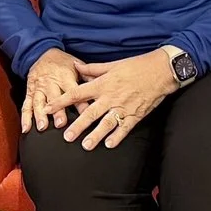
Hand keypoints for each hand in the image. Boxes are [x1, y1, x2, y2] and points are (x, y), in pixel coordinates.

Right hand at [21, 47, 85, 134]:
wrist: (42, 52)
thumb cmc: (62, 62)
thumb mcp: (77, 65)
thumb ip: (87, 76)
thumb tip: (101, 85)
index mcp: (65, 77)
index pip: (74, 92)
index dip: (80, 104)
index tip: (86, 115)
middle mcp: (51, 83)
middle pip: (54, 98)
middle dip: (57, 111)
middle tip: (61, 124)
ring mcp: (39, 88)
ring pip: (39, 102)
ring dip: (40, 115)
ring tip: (42, 127)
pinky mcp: (30, 92)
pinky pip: (26, 105)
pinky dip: (25, 118)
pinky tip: (26, 129)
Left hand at [62, 51, 179, 150]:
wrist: (161, 70)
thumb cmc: (136, 66)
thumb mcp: (112, 64)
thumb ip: (92, 69)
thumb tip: (76, 66)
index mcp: (103, 84)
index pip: (77, 93)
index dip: (61, 101)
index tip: (49, 107)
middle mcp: (111, 97)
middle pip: (90, 113)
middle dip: (77, 126)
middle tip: (66, 137)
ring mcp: (124, 107)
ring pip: (106, 124)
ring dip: (96, 135)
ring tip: (85, 146)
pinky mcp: (136, 114)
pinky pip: (124, 128)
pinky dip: (117, 137)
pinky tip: (109, 145)